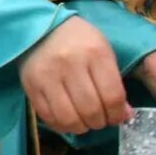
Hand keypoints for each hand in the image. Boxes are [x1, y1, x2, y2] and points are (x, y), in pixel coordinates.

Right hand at [21, 17, 130, 135]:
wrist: (42, 27)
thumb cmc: (80, 40)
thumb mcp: (104, 51)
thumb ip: (114, 82)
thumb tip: (124, 114)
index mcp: (95, 53)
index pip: (112, 95)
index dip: (118, 113)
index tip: (119, 117)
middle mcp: (70, 64)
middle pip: (91, 109)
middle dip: (101, 122)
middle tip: (101, 120)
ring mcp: (48, 76)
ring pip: (69, 118)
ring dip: (82, 127)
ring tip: (85, 123)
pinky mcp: (31, 86)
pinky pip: (48, 117)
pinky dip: (62, 126)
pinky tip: (68, 120)